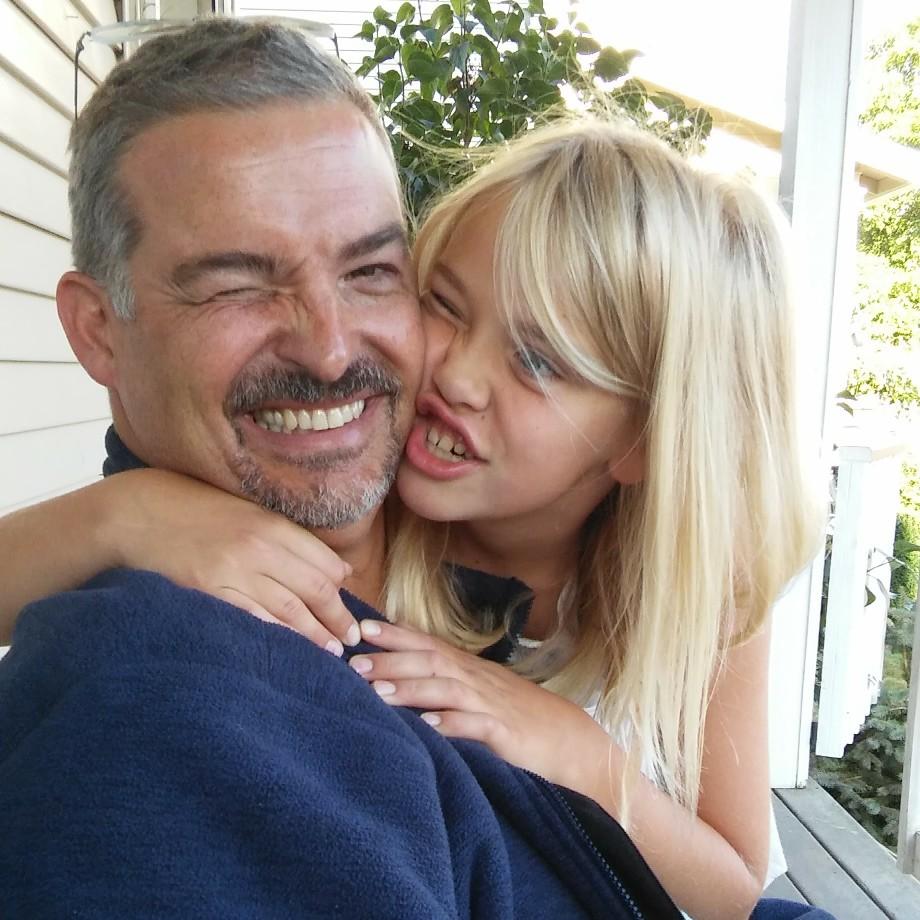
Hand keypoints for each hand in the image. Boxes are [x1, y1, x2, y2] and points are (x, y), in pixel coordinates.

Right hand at [107, 469, 359, 653]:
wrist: (139, 513)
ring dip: (315, 634)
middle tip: (352, 638)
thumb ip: (288, 537)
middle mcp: (258, 547)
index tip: (351, 604)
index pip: (323, 562)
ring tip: (332, 650)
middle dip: (338, 617)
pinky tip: (291, 650)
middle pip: (314, 588)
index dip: (343, 587)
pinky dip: (276, 637)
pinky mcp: (208, 592)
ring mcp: (233, 571)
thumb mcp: (248, 512)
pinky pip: (252, 620)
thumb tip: (336, 568)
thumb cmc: (197, 510)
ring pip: (289, 610)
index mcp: (272, 524)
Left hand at [351, 619, 613, 792]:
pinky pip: (474, 725)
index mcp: (469, 670)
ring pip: (445, 688)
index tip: (361, 629)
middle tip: (353, 662)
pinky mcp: (504, 732)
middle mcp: (476, 680)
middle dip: (391, 660)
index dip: (395, 635)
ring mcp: (491, 704)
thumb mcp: (481, 694)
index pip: (427, 644)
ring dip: (410, 689)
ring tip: (378, 694)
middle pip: (430, 661)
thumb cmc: (519, 718)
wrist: (571, 742)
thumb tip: (403, 680)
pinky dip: (449, 724)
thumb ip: (448, 684)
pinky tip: (426, 727)